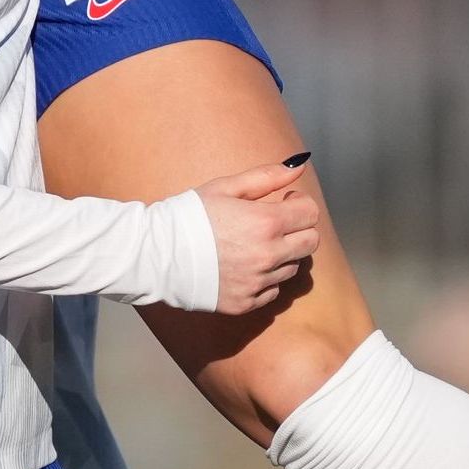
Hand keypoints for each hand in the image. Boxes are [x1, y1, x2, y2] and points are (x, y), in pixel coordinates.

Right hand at [191, 161, 327, 315]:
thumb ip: (266, 177)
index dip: (299, 203)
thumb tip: (298, 165)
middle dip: (299, 229)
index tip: (285, 201)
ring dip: (282, 254)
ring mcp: (258, 282)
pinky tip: (243, 266)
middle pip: (310, 243)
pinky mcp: (246, 303)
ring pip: (292, 267)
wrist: (158, 254)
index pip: (310, 213)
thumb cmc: (190, 215)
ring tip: (253, 245)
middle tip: (276, 224)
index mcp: (266, 222)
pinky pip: (273, 291)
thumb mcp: (226, 187)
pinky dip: (265, 279)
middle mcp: (267, 255)